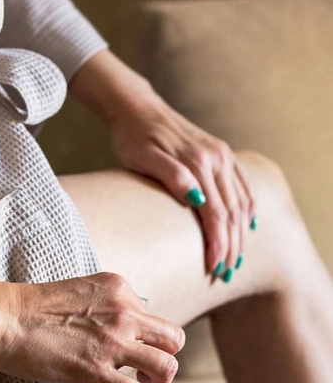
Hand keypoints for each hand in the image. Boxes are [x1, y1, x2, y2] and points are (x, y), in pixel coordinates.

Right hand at [0, 272, 183, 382]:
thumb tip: (127, 316)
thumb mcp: (82, 288)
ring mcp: (112, 343)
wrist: (6, 317)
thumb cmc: (36, 304)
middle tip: (146, 364)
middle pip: (173, 338)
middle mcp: (123, 313)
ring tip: (144, 381)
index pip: (153, 315)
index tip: (132, 343)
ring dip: (161, 378)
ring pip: (166, 365)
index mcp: (119, 289)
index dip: (145, 333)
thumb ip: (108, 300)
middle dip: (166, 353)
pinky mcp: (95, 370)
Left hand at [69, 49, 255, 277]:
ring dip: (241, 233)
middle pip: (232, 212)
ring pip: (241, 201)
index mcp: (198, 163)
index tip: (215, 269)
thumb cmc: (133, 137)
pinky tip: (249, 223)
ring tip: (236, 259)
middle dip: (231, 246)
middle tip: (225, 274)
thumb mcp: (144, 157)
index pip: (216, 214)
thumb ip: (171, 175)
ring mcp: (222, 155)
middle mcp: (217, 159)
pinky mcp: (221, 152)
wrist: (138, 108)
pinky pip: (243, 183)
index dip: (218, 243)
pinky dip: (249, 206)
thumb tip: (197, 198)